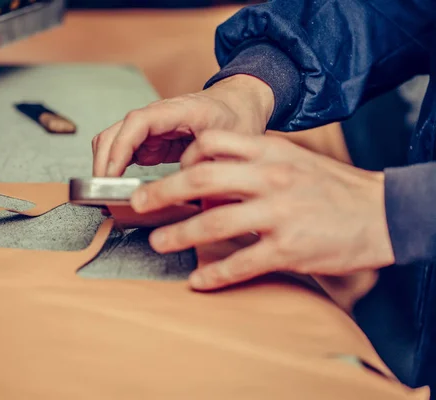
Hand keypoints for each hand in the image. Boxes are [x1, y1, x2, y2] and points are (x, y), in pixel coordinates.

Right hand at [91, 75, 274, 176]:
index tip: (112, 174)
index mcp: (177, 110)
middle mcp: (156, 116)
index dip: (121, 148)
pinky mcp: (150, 141)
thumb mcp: (235, 140)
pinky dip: (114, 169)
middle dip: (104, 162)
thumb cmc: (237, 116)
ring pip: (114, 142)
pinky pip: (124, 152)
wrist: (240, 102)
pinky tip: (116, 189)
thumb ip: (215, 161)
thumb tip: (188, 187)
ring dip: (105, 166)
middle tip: (103, 194)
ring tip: (105, 196)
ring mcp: (150, 129)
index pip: (137, 123)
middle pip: (116, 132)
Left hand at [130, 130, 394, 290]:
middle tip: (140, 204)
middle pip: (202, 180)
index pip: (213, 143)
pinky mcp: (289, 249)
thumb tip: (211, 173)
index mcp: (270, 151)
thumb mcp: (295, 159)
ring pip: (215, 223)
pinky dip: (214, 274)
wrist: (381, 212)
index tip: (170, 172)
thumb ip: (255, 161)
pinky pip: (241, 263)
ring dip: (179, 234)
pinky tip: (197, 280)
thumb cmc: (333, 187)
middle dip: (163, 193)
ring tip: (158, 242)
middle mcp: (271, 178)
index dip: (184, 157)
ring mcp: (279, 214)